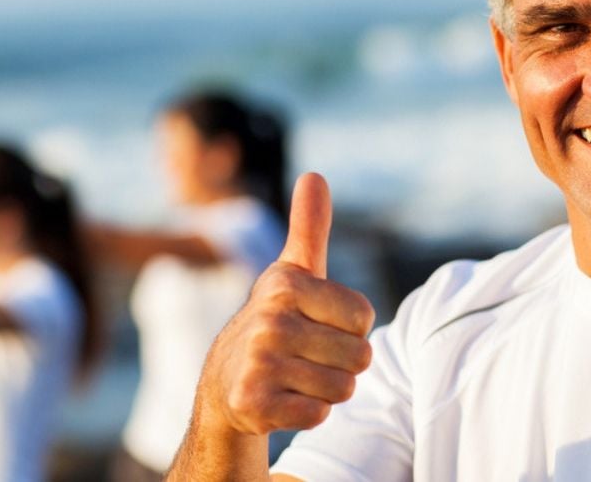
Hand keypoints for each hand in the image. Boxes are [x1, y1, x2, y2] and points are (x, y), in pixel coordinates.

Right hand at [198, 173, 375, 434]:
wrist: (226, 382)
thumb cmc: (276, 321)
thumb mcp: (293, 273)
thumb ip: (309, 227)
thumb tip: (314, 175)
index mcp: (286, 284)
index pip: (364, 315)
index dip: (350, 327)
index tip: (318, 324)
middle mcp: (269, 319)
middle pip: (360, 355)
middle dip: (342, 363)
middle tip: (308, 356)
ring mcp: (259, 362)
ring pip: (342, 388)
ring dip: (327, 390)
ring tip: (296, 377)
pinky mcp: (253, 403)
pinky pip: (318, 414)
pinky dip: (309, 412)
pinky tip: (284, 399)